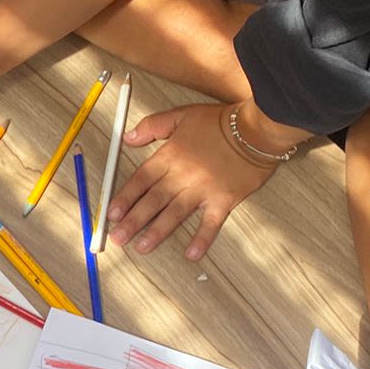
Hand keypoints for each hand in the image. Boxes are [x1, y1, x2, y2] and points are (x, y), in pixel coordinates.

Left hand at [106, 105, 274, 259]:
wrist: (257, 129)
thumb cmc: (220, 122)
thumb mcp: (181, 115)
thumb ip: (152, 126)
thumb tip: (128, 138)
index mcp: (170, 155)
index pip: (141, 180)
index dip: (125, 197)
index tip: (111, 213)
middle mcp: (183, 175)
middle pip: (153, 200)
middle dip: (133, 220)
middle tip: (117, 238)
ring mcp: (204, 189)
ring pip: (175, 213)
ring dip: (157, 232)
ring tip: (142, 247)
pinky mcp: (224, 199)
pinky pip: (211, 222)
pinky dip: (202, 238)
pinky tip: (191, 253)